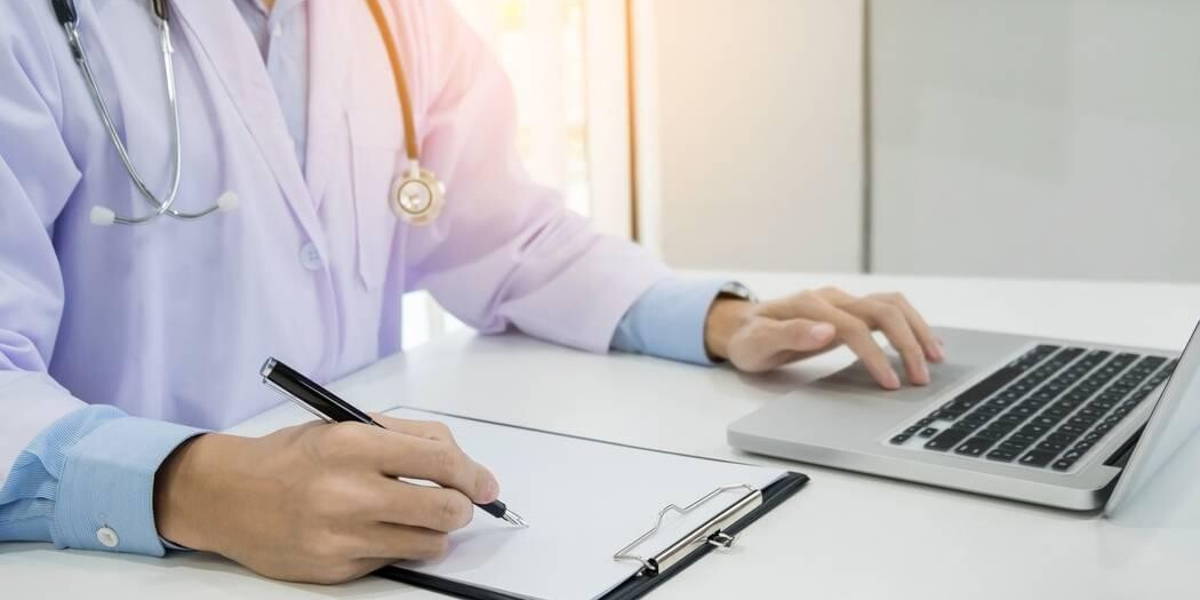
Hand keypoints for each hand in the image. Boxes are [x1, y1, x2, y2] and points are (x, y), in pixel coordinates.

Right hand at [154, 416, 498, 583]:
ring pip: (428, 542)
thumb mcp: (346, 427)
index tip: (485, 484)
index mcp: (354, 444)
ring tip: (412, 516)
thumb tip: (461, 462)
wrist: (229, 496)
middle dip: (462, 506)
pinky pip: (394, 560)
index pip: (440, 461)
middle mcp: (348, 491)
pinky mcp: (335, 568)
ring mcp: (341, 535)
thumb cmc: (293, 457)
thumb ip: (406, 438)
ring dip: (433, 530)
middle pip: (444, 509)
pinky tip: (372, 530)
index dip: (474, 475)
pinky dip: (396, 546)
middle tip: (456, 502)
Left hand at [704, 287, 943, 387]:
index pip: (854, 327)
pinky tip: (925, 344)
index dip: (875, 355)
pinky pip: (888, 309)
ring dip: (916, 329)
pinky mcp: (850, 310)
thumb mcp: (757, 343)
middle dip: (907, 343)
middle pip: (882, 310)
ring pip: (891, 305)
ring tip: (935, 358)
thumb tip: (826, 330)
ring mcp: (842, 302)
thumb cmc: (749, 339)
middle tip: (921, 377)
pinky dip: (910, 324)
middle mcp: (831, 298)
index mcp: (810, 305)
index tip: (891, 383)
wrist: (742, 327)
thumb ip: (789, 334)